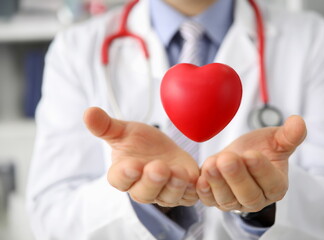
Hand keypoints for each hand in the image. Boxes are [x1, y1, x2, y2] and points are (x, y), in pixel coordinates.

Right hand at [84, 107, 199, 206]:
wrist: (165, 151)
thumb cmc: (141, 143)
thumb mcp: (124, 131)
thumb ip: (106, 126)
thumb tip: (88, 112)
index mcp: (124, 174)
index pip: (120, 179)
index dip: (126, 174)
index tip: (132, 165)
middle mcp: (142, 188)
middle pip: (144, 193)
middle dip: (152, 181)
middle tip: (159, 167)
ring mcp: (164, 193)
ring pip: (168, 197)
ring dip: (174, 187)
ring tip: (178, 173)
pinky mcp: (183, 192)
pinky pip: (189, 197)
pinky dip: (193, 190)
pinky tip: (197, 179)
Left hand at [196, 116, 305, 211]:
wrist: (237, 156)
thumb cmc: (259, 149)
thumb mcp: (275, 140)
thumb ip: (288, 135)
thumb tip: (298, 121)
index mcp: (276, 185)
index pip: (271, 182)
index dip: (261, 170)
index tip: (251, 154)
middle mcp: (256, 199)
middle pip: (248, 194)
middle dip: (236, 176)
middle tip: (227, 158)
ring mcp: (235, 202)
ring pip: (227, 198)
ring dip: (217, 182)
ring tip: (211, 164)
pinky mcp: (216, 201)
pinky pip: (209, 200)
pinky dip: (204, 190)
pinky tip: (200, 178)